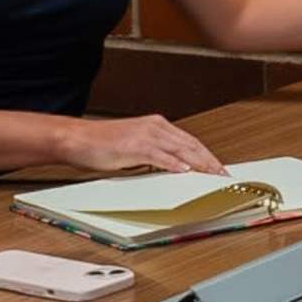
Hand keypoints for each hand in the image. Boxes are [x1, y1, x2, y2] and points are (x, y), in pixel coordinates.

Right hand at [84, 112, 219, 176]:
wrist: (77, 138)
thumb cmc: (101, 144)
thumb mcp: (135, 148)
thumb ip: (156, 156)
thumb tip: (174, 170)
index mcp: (156, 125)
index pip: (190, 141)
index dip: (207, 155)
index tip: (219, 168)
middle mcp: (155, 127)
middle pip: (191, 145)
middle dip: (210, 161)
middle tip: (224, 175)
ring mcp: (145, 136)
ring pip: (181, 150)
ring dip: (199, 164)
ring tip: (212, 176)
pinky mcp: (135, 147)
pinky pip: (160, 157)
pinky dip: (175, 165)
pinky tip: (185, 172)